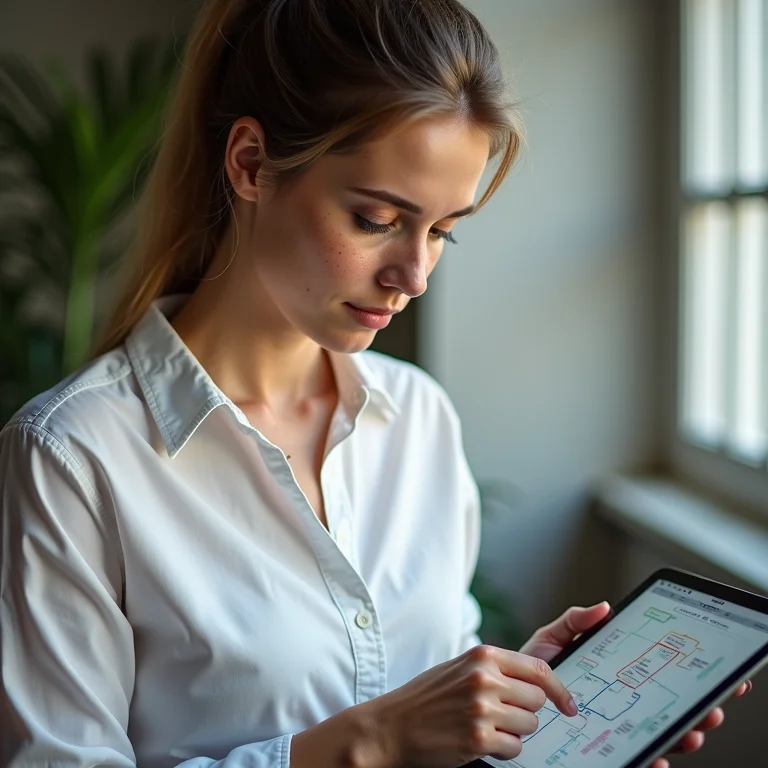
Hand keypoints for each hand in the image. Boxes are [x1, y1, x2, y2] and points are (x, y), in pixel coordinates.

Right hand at [356, 644, 579, 767]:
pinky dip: (503, 750)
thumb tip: (537, 680)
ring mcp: (482, 709)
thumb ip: (494, 668)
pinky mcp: (478, 739)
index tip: (570, 705)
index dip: (560, 689)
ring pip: (530, 725)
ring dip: (514, 732)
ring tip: (486, 727)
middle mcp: (484, 678)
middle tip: (503, 715)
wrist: (391, 725)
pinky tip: (480, 742)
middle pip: (538, 699)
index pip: (538, 668)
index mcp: (482, 656)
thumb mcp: (459, 668)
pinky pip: (515, 748)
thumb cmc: (426, 697)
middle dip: (526, 711)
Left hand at [518, 602, 752, 767]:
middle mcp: (621, 706)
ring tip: (693, 730)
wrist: (504, 693)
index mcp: (617, 677)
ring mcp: (613, 729)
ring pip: (658, 737)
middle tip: (712, 706)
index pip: (660, 679)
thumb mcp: (553, 638)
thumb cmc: (530, 666)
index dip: (689, 678)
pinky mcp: (599, 749)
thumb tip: (605, 607)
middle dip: (698, 710)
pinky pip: (631, 759)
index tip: (713, 673)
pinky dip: (649, 759)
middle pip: (669, 711)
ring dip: (682, 736)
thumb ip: (576, 622)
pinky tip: (658, 757)